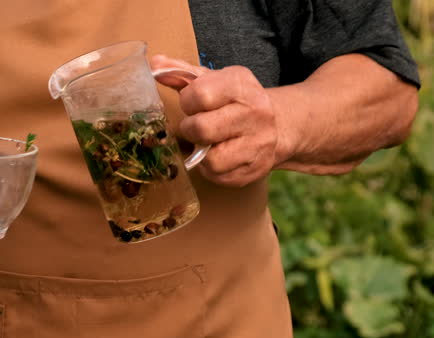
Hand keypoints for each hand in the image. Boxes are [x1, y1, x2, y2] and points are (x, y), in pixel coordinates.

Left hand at [151, 55, 281, 186]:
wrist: (279, 126)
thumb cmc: (235, 102)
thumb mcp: (212, 81)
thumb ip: (181, 73)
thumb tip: (154, 65)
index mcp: (241, 84)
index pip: (200, 94)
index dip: (188, 102)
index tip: (192, 104)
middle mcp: (254, 113)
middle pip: (202, 129)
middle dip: (190, 129)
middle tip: (196, 127)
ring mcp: (258, 143)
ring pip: (211, 159)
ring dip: (201, 153)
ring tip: (208, 143)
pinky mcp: (255, 169)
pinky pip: (219, 176)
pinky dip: (211, 169)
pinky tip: (219, 156)